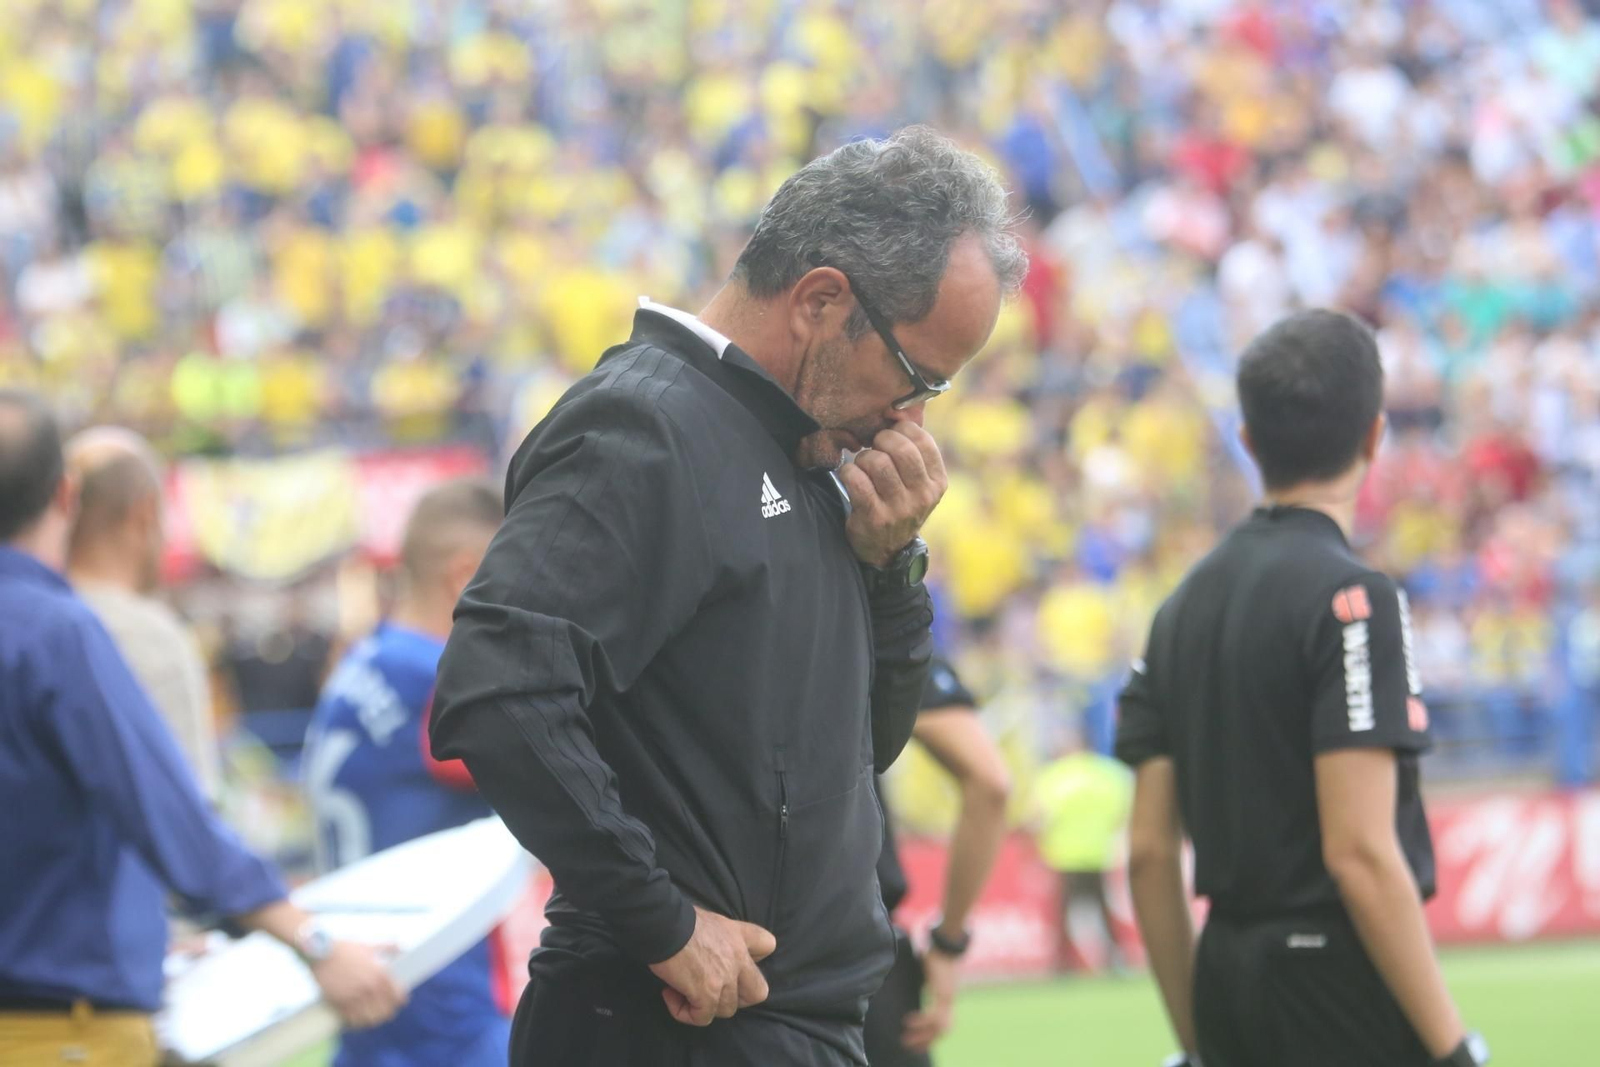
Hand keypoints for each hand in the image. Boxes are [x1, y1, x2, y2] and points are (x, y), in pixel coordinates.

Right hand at [311, 940, 406, 1029]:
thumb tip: (401, 948)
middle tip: (388, 1010)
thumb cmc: (345, 948)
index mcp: (379, 974)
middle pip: (386, 1010)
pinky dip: (358, 1022)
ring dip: (374, 1019)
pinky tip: (359, 1020)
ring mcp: (354, 997)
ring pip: (371, 1019)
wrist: (321, 953)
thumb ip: (388, 947)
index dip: (401, 999)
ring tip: (374, 1017)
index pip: (397, 995)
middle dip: (388, 1011)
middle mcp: (369, 988)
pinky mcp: (340, 1004)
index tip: (401, 1001)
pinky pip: (353, 1020)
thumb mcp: (369, 946)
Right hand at [649, 907, 776, 1025]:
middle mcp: (739, 959)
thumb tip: (706, 951)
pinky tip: (669, 995)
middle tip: (712, 989)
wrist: (665, 924)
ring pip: (727, 1009)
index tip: (733, 962)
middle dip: (737, 997)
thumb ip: (719, 937)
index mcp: (739, 935)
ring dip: (705, 1005)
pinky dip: (685, 1013)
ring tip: (682, 989)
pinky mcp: (707, 994)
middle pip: (757, 993)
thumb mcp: (710, 920)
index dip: (755, 959)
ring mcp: (725, 979)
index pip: (767, 945)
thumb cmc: (679, 917)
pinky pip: (702, 1018)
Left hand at [839, 423, 946, 566]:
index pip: (923, 441)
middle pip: (900, 449)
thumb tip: (897, 411)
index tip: (891, 433)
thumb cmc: (900, 504)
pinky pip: (857, 480)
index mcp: (937, 482)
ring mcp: (899, 509)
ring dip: (863, 458)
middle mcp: (922, 496)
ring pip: (877, 462)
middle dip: (881, 440)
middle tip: (873, 446)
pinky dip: (848, 472)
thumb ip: (914, 452)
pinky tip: (850, 476)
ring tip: (863, 466)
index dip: (902, 429)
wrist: (887, 551)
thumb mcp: (918, 483)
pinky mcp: (874, 518)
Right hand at [901, 947, 958, 1051]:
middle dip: (927, 1041)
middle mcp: (949, 1000)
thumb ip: (922, 979)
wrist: (946, 940)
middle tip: (909, 1047)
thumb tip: (912, 977)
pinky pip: (932, 1015)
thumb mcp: (926, 970)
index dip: (933, 1035)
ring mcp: (947, 997)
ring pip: (938, 1027)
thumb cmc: (936, 951)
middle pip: (943, 1030)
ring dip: (922, 1036)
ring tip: (906, 1039)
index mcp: (946, 997)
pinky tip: (908, 1022)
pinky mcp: (942, 993)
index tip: (919, 1042)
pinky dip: (920, 1022)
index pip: (944, 1024)